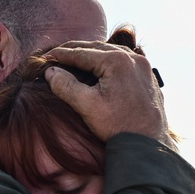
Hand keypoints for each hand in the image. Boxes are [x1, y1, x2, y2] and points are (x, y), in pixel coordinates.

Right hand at [44, 40, 174, 149]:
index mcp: (117, 61)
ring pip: (111, 54)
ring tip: (75, 60)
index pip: (81, 53)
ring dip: (92, 55)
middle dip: (75, 52)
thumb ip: (65, 86)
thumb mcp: (87, 106)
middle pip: (96, 49)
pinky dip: (108, 63)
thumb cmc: (118, 126)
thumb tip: (50, 72)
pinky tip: (99, 70)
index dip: (61, 55)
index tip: (46, 57)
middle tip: (56, 55)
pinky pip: (124, 63)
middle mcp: (133, 58)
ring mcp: (143, 67)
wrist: (148, 144)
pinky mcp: (148, 77)